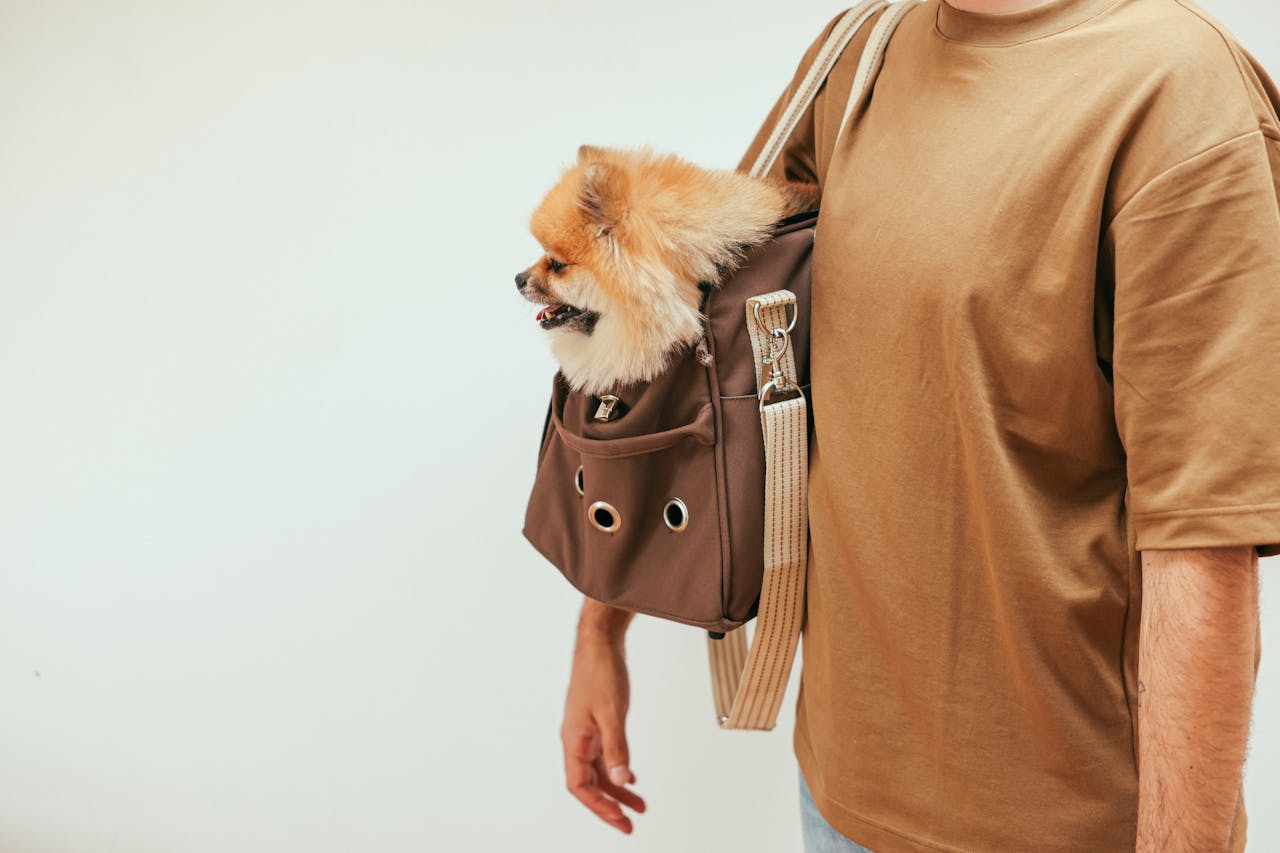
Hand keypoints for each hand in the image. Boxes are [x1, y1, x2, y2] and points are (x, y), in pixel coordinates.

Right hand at [560, 604, 645, 832]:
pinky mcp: (596, 721)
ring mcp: (586, 730)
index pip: (580, 785)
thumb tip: (619, 781)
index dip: (598, 806)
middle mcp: (576, 738)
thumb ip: (616, 748)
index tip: (619, 820)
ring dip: (617, 789)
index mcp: (573, 739)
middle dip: (609, 806)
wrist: (600, 642)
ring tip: (639, 806)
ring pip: (599, 770)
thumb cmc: (600, 671)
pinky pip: (604, 755)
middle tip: (629, 824)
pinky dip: (617, 768)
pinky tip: (630, 778)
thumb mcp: (612, 713)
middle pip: (590, 783)